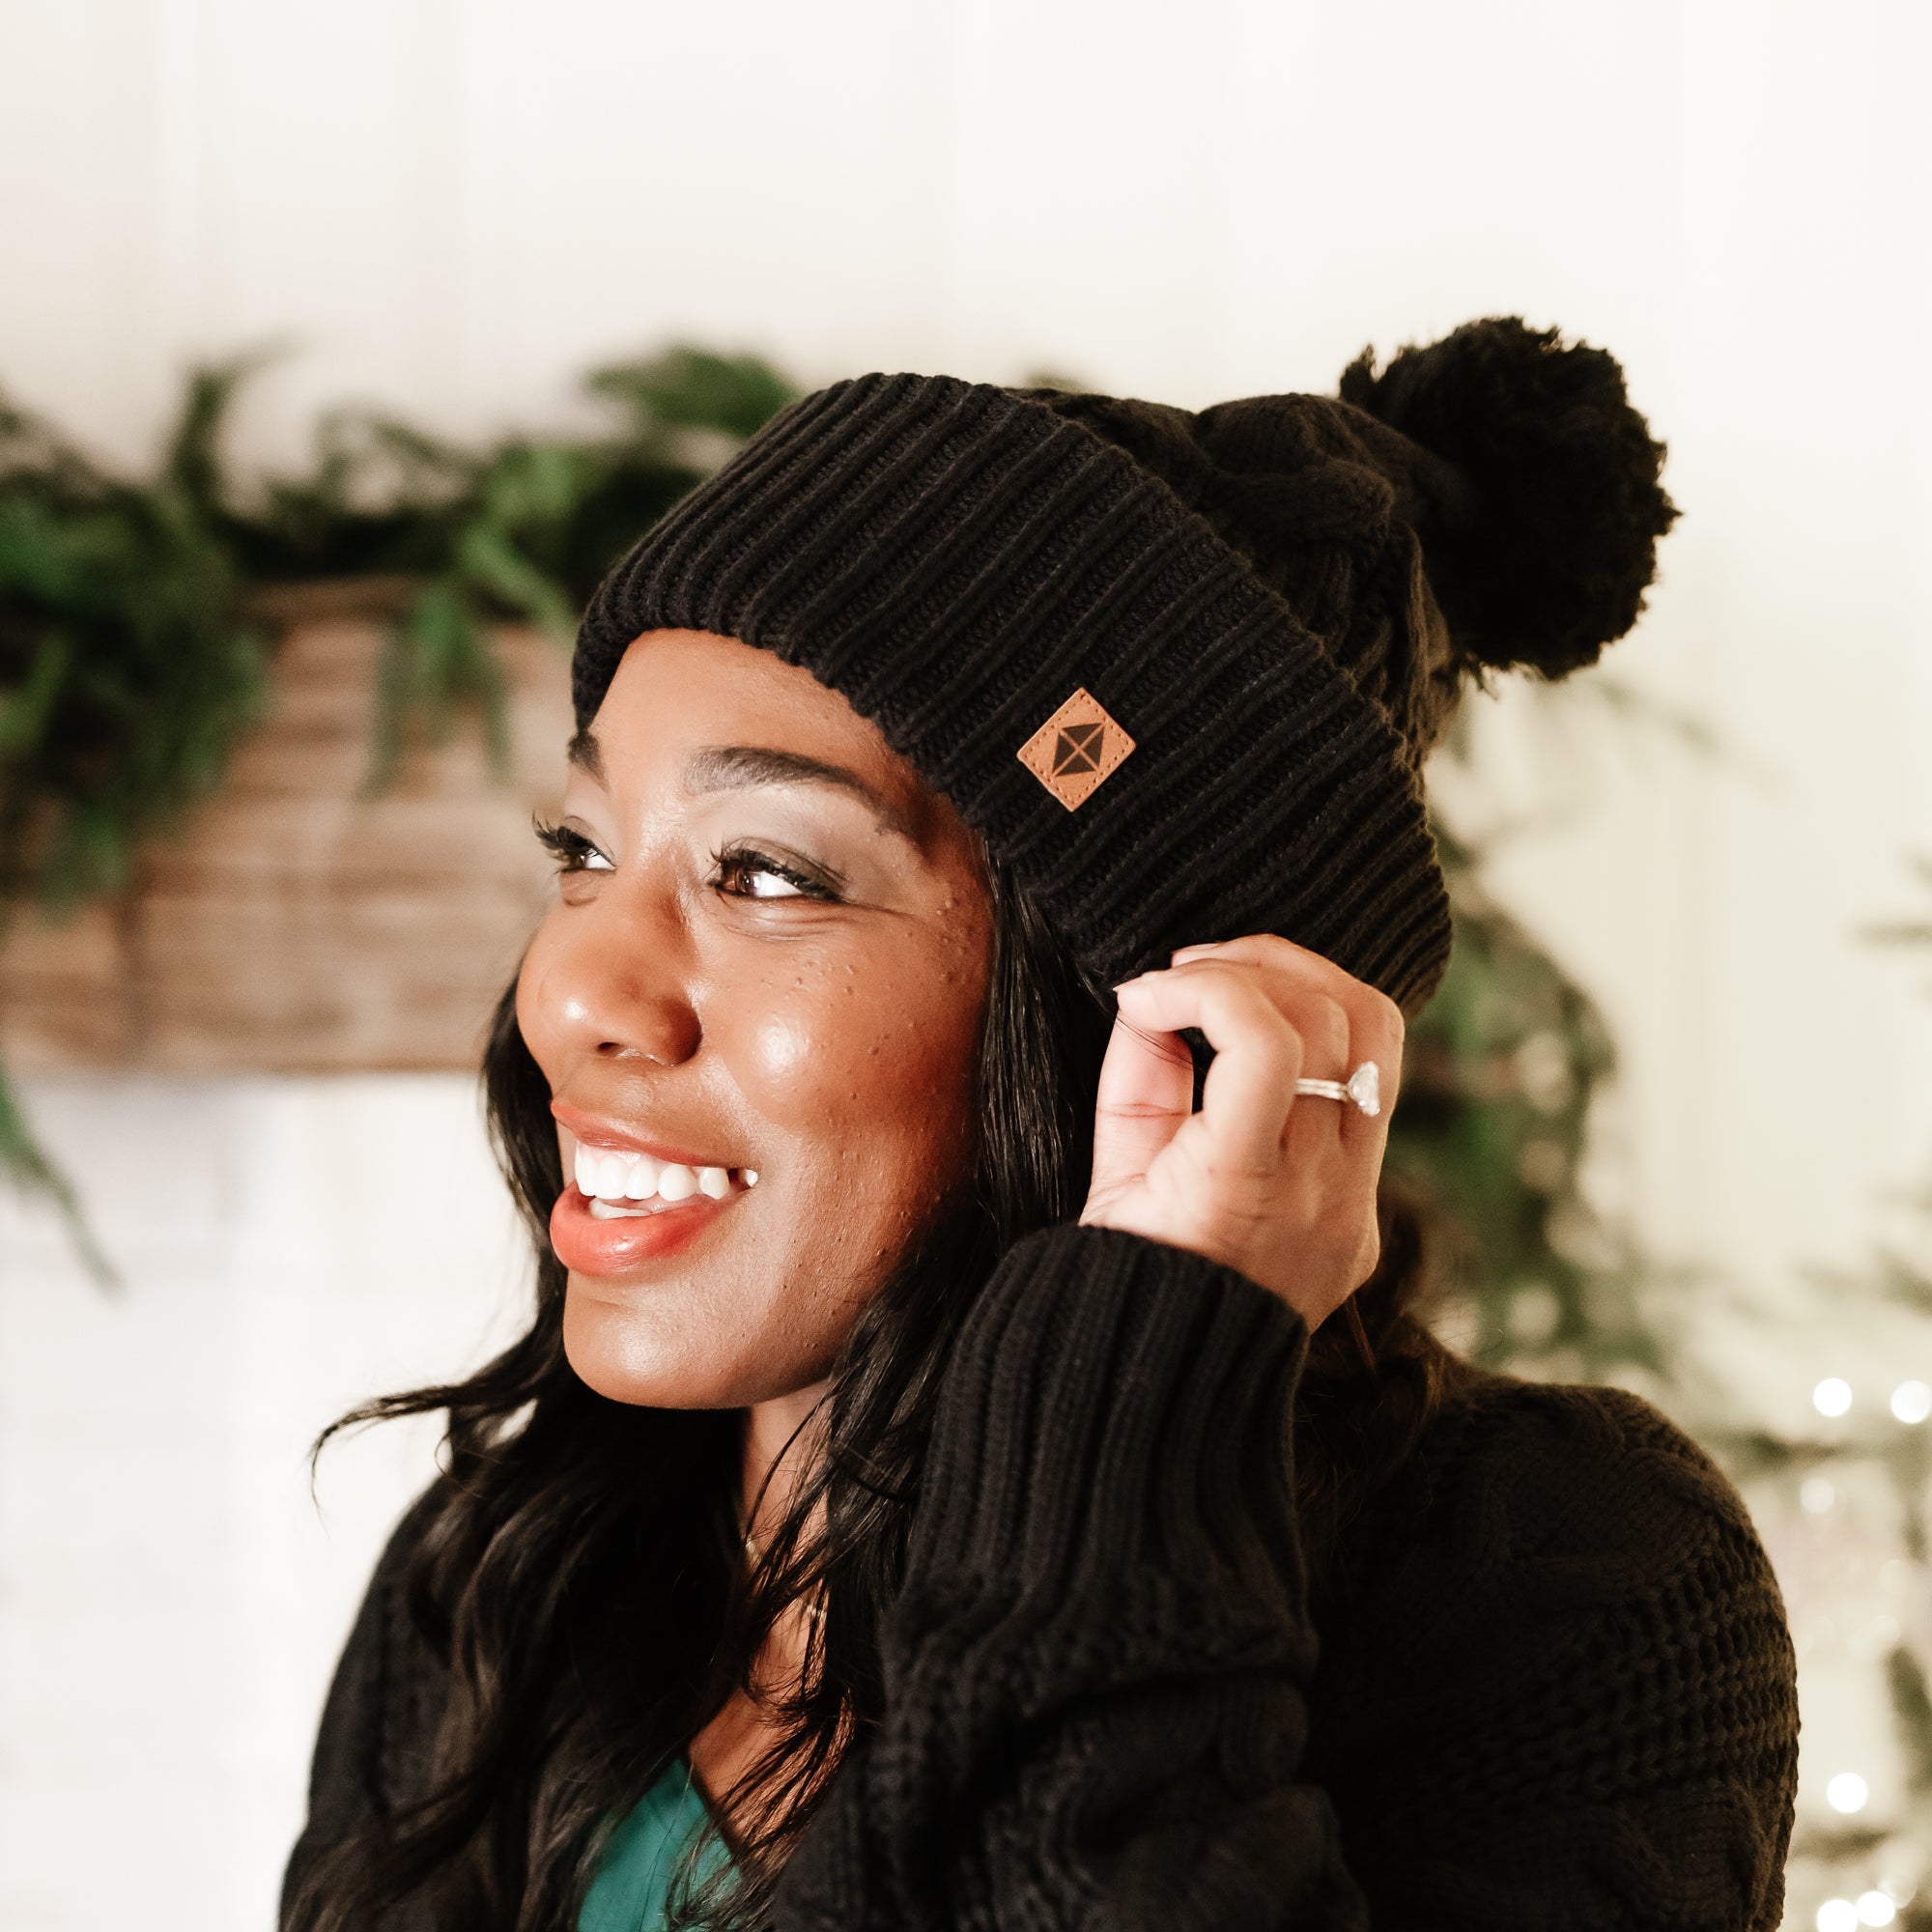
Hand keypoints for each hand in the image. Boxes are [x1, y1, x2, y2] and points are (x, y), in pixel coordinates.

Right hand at [1079, 935, 1404, 1330]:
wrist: (1168, 1386)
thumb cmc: (1121, 1279)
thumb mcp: (1108, 1175)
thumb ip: (1135, 1073)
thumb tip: (1154, 997)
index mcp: (1242, 1192)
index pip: (1267, 1042)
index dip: (1202, 986)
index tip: (1142, 992)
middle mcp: (1321, 1196)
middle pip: (1333, 1021)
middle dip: (1254, 965)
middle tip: (1189, 967)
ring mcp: (1358, 1204)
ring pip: (1377, 1038)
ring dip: (1306, 983)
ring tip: (1237, 978)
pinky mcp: (1369, 1208)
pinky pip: (1372, 1086)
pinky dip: (1324, 1036)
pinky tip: (1268, 1031)